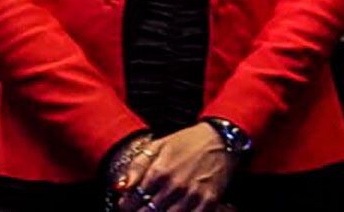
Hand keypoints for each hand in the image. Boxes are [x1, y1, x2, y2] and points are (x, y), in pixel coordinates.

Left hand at [117, 123, 232, 211]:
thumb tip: (119, 187)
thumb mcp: (159, 145)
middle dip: (140, 211)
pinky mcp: (208, 201)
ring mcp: (192, 195)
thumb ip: (136, 166)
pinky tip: (175, 209)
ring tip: (157, 208)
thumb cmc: (189, 142)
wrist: (223, 138)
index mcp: (160, 172)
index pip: (132, 201)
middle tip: (141, 207)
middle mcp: (175, 186)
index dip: (126, 205)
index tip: (127, 204)